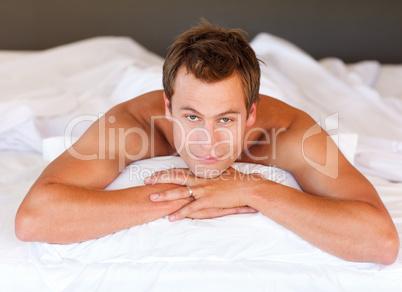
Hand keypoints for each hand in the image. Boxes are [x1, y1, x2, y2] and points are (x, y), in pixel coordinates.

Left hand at [144, 167, 261, 220]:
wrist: (248, 188)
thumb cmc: (237, 180)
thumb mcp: (222, 172)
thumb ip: (212, 171)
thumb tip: (208, 168)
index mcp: (201, 173)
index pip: (179, 170)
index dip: (165, 172)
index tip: (153, 174)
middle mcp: (200, 179)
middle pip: (175, 177)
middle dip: (159, 179)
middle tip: (145, 181)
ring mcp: (204, 189)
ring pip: (180, 191)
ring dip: (165, 195)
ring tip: (151, 198)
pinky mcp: (209, 200)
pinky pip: (192, 207)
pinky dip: (181, 213)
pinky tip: (171, 218)